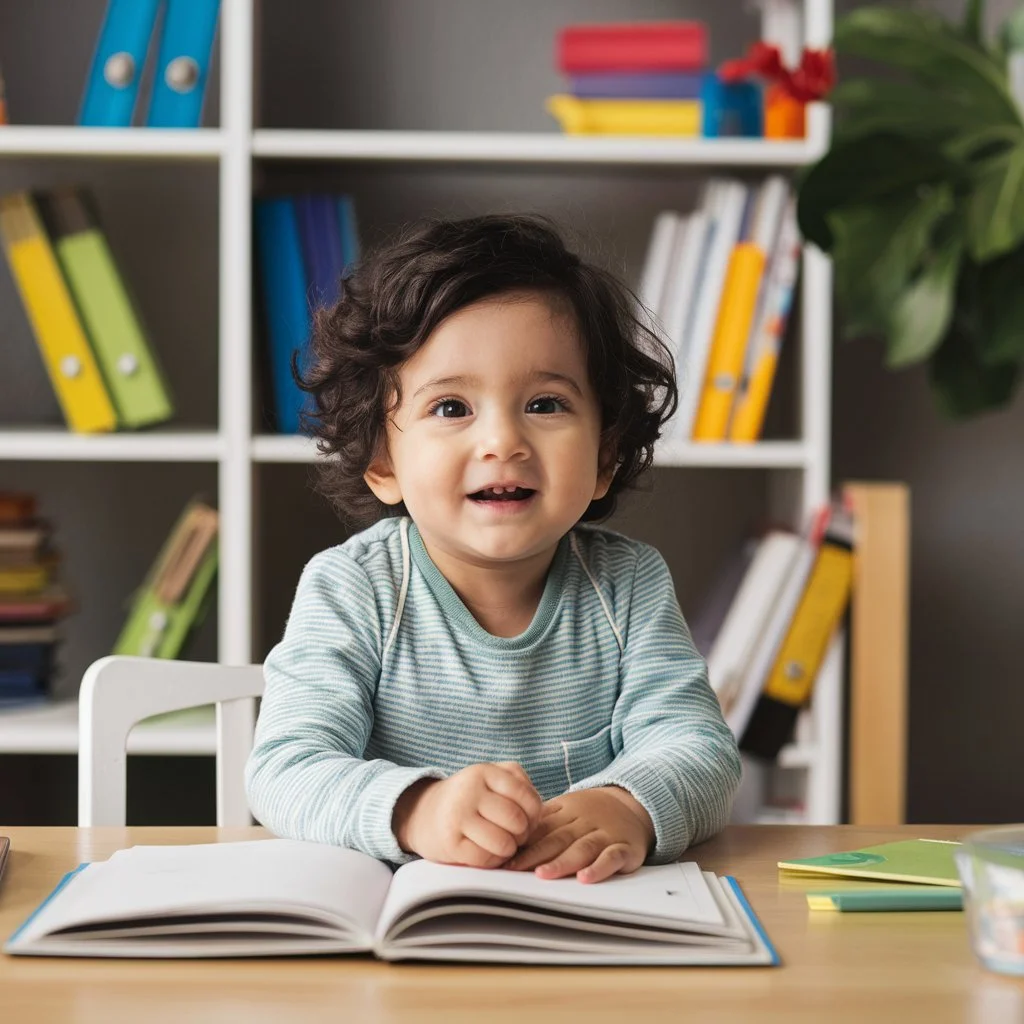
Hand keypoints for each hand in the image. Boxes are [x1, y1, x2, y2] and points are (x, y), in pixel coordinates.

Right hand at [392, 762, 542, 868]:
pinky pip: (486, 860)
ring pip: (504, 843)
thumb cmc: (469, 798)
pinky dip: (493, 860)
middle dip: (522, 834)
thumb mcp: (491, 777)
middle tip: (515, 834)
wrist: (424, 814)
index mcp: (483, 771)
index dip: (535, 813)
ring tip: (502, 843)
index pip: (526, 796)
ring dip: (509, 849)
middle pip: (517, 821)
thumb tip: (540, 809)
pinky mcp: (450, 844)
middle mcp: (469, 791)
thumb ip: (519, 782)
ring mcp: (457, 817)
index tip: (528, 819)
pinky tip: (487, 852)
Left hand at [505, 787, 654, 883]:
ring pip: (582, 848)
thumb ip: (542, 824)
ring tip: (544, 875)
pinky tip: (585, 879)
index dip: (523, 844)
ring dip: (562, 862)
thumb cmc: (590, 813)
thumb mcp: (566, 810)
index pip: (542, 829)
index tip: (504, 860)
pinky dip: (599, 868)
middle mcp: (584, 823)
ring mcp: (605, 835)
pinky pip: (612, 858)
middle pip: (558, 839)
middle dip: (535, 854)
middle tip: (514, 868)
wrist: (633, 803)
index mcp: (567, 813)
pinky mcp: (625, 849)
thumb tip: (507, 839)